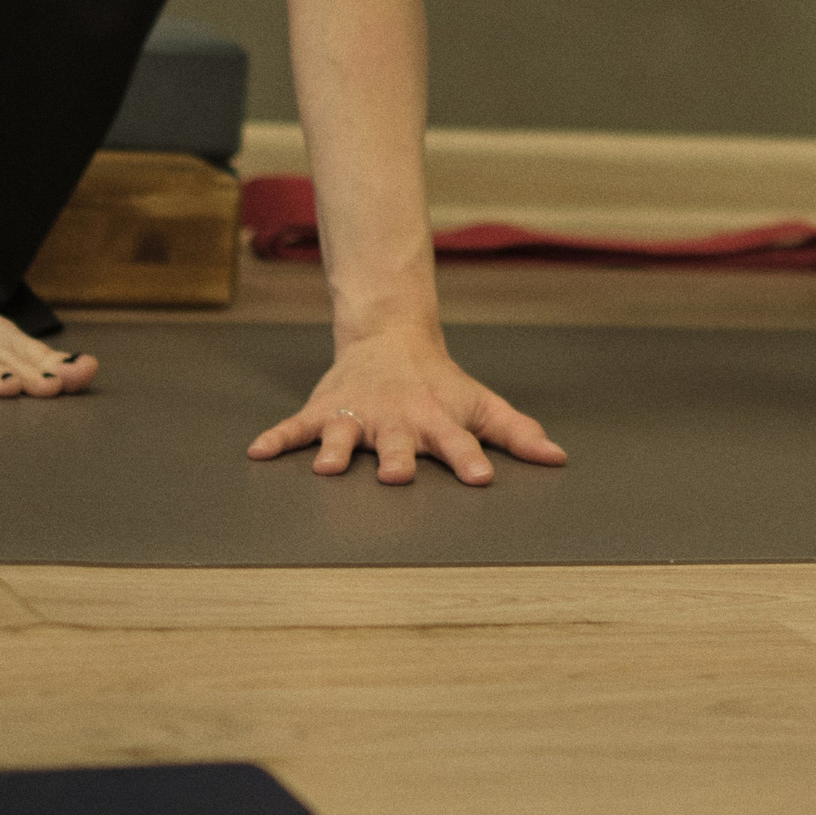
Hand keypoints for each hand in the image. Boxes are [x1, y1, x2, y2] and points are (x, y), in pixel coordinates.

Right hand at [246, 328, 566, 486]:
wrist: (390, 337)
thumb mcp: (480, 403)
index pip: (458, 440)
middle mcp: (396, 418)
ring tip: (328, 469)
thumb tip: (558, 457)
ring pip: (346, 433)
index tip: (482, 477)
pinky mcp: (325, 409)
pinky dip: (277, 438)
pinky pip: (297, 426)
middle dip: (397, 459)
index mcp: (435, 419)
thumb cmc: (439, 383)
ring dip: (337, 449)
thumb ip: (515, 432)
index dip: (470, 458)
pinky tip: (258, 453)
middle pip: (397, 442)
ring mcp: (358, 414)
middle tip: (397, 477)